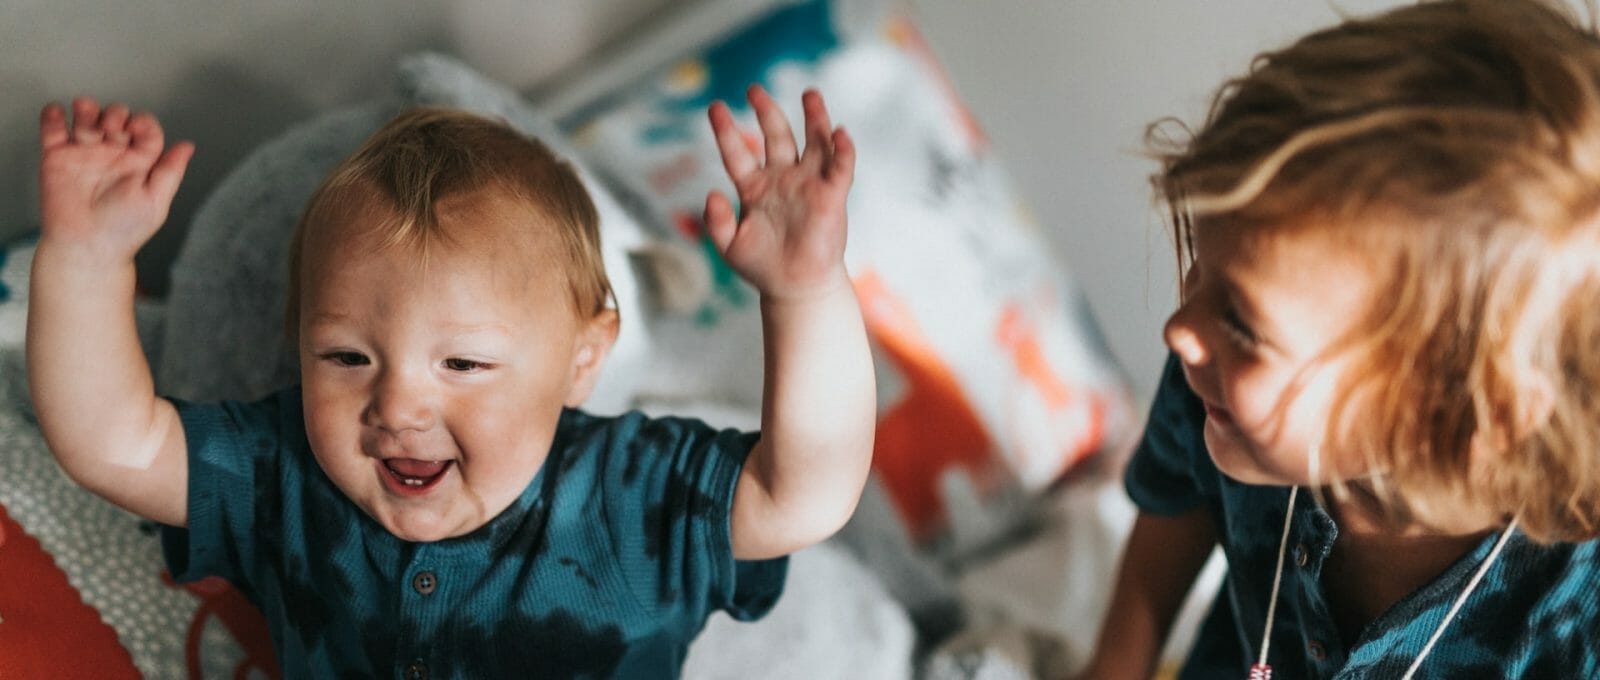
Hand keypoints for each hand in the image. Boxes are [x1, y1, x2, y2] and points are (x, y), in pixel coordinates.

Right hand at [37, 97, 192, 258]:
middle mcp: (113, 154)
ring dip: (88, 109)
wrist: (86, 246)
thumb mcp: (156, 200)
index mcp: (139, 162)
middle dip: (115, 113)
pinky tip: (59, 114)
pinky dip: (53, 116)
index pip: (145, 129)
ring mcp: (85, 153)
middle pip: (116, 117)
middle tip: (112, 128)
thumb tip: (188, 146)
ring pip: (87, 117)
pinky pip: (53, 130)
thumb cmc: (123, 230)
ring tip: (86, 113)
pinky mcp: (57, 157)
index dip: (142, 123)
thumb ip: (170, 171)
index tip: (137, 128)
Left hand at [705, 85, 854, 300]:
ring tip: (810, 94)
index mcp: (754, 188)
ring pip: (813, 142)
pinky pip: (840, 167)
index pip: (738, 152)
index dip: (726, 130)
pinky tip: (839, 133)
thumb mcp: (729, 246)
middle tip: (754, 89)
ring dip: (813, 118)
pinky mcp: (832, 196)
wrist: (795, 289)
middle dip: (767, 111)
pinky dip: (842, 150)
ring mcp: (808, 184)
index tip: (715, 108)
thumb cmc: (762, 268)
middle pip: (776, 136)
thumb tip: (711, 193)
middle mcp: (782, 179)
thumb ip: (716, 221)